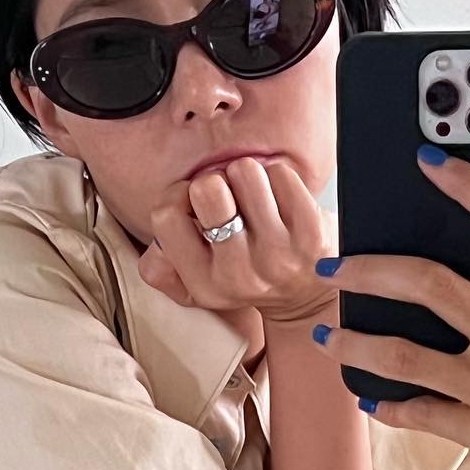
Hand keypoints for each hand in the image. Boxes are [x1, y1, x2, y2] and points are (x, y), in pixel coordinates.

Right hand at [138, 156, 337, 327]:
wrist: (304, 297)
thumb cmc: (242, 275)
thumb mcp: (195, 283)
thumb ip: (160, 267)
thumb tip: (157, 248)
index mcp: (203, 284)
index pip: (166, 214)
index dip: (178, 194)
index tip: (193, 203)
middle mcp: (239, 274)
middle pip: (207, 188)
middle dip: (214, 181)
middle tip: (228, 199)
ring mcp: (279, 254)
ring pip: (245, 172)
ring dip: (246, 175)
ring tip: (253, 198)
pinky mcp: (311, 234)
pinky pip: (280, 174)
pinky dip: (276, 177)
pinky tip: (278, 199)